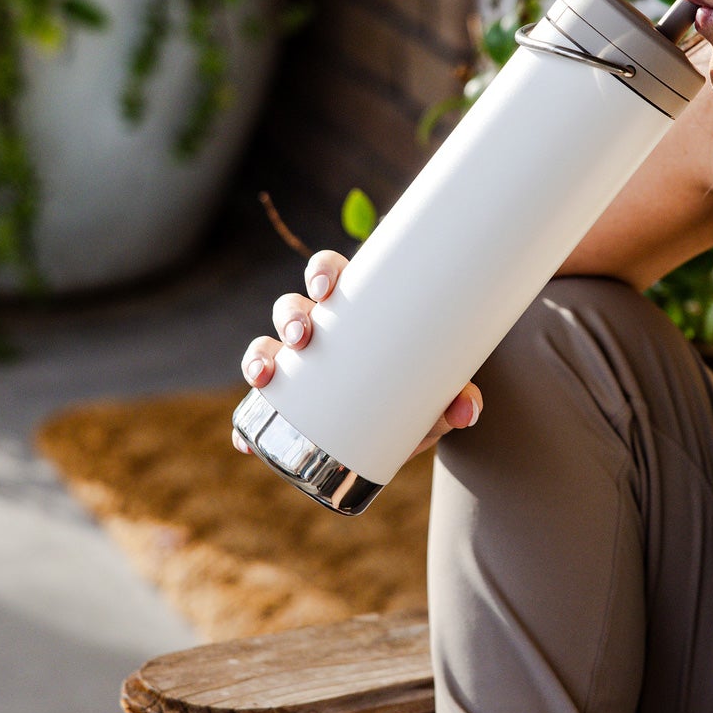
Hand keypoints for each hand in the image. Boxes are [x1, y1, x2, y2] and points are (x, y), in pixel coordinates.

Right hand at [233, 248, 483, 455]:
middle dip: (290, 316)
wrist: (412, 426)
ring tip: (264, 376)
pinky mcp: (291, 402)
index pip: (332, 274)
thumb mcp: (439, 391)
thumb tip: (468, 409)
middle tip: (303, 337)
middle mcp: (322, 331)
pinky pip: (262, 406)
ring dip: (258, 356)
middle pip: (293, 306)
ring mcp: (301, 366)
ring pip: (267, 346)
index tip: (327, 287)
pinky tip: (245, 440)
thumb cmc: (423, 390)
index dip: (322, 271)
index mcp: (356, 310)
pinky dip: (249, 424)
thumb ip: (457, 395)